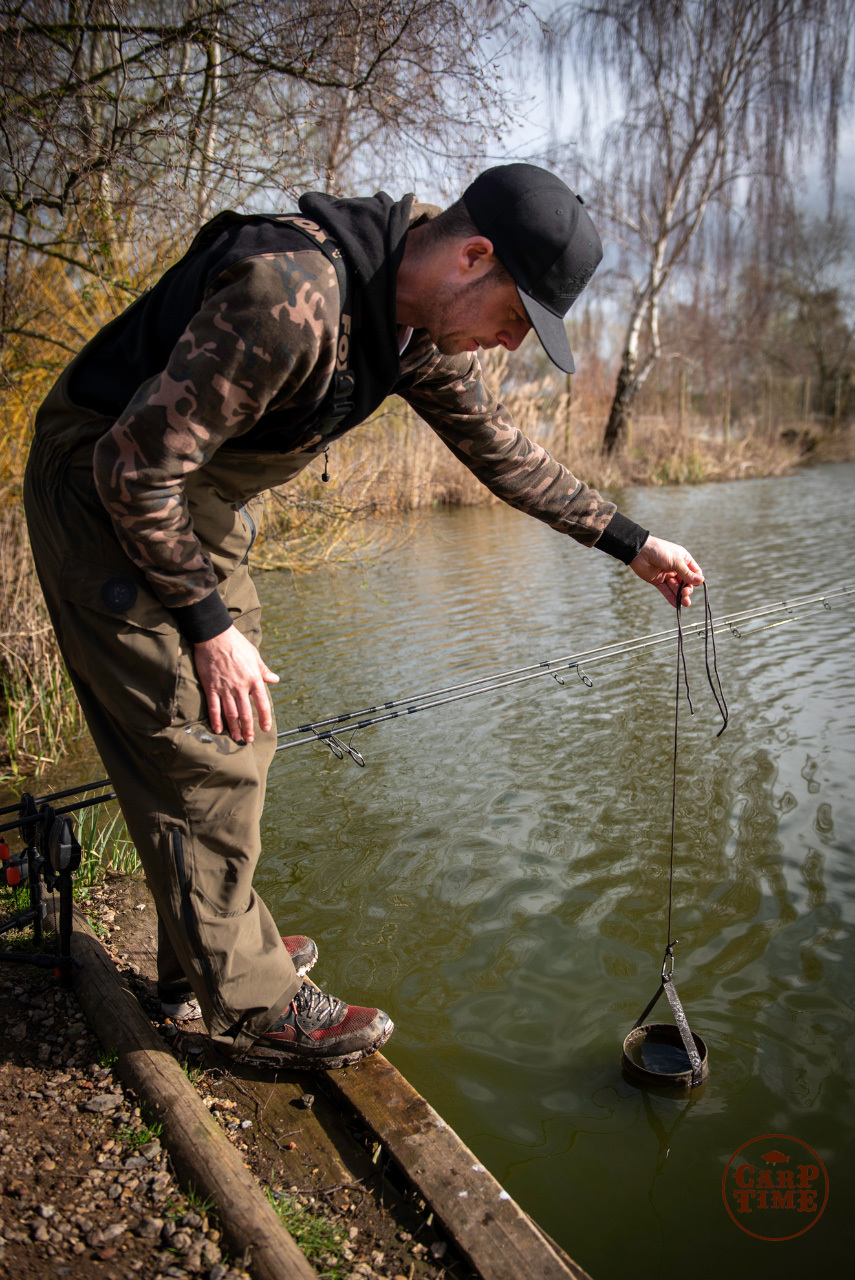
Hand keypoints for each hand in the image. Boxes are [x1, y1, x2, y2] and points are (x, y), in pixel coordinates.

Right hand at [193, 626, 279, 741]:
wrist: (214, 636)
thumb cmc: (236, 643)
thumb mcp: (254, 655)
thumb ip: (263, 670)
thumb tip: (275, 679)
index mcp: (253, 678)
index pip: (262, 703)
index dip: (265, 718)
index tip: (266, 728)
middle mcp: (240, 686)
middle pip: (246, 713)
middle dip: (248, 728)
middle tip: (249, 739)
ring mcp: (225, 688)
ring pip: (231, 714)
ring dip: (234, 728)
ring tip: (237, 737)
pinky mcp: (211, 687)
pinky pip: (214, 708)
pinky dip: (216, 720)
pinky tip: (218, 729)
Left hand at [629, 535, 703, 607]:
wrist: (639, 551)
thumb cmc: (659, 551)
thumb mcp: (676, 561)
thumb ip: (687, 573)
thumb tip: (701, 581)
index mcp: (683, 560)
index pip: (694, 572)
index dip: (696, 579)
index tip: (695, 585)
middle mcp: (676, 568)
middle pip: (685, 582)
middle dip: (687, 589)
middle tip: (685, 594)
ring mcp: (667, 574)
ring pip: (676, 587)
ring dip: (680, 595)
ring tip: (684, 603)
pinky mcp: (657, 581)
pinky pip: (666, 590)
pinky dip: (671, 597)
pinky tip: (676, 604)